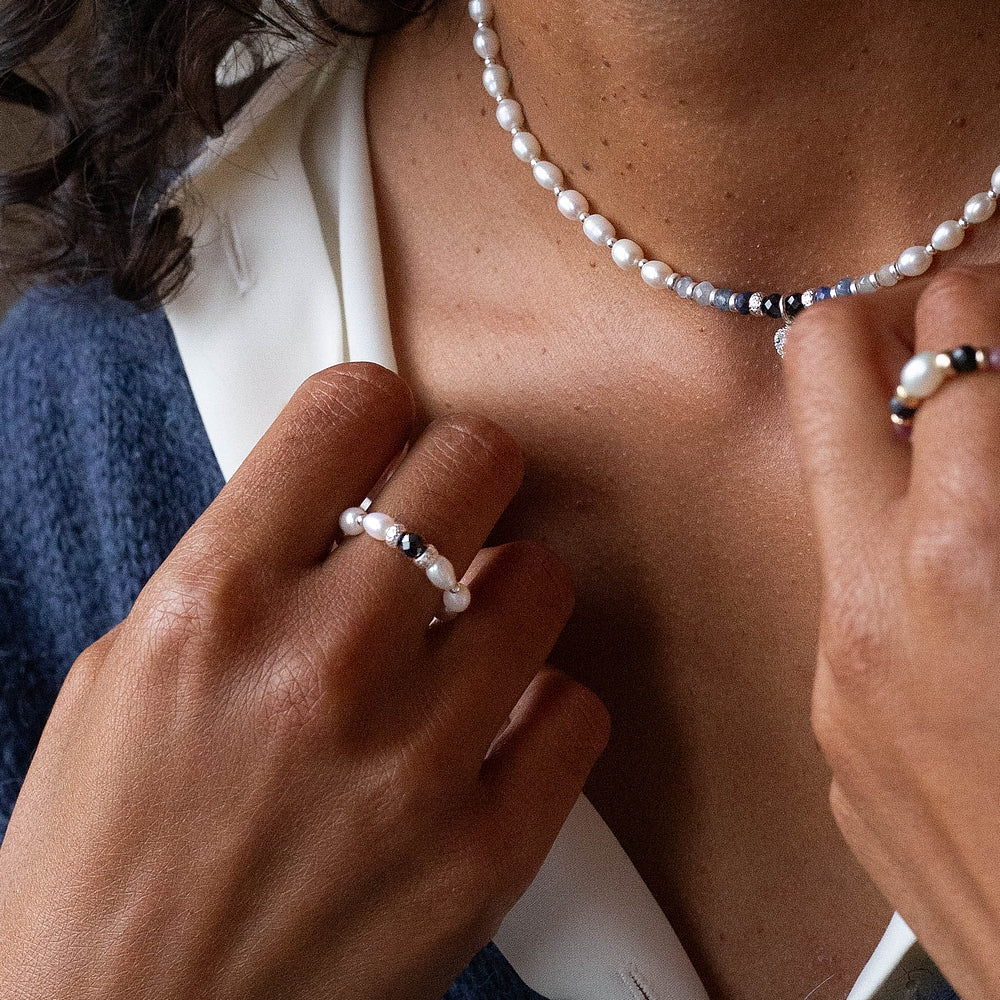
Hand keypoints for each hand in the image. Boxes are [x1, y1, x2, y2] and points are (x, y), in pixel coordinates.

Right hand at [0, 363, 609, 999]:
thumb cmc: (104, 864)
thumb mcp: (127, 675)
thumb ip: (240, 569)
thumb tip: (337, 500)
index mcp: (213, 606)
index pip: (347, 411)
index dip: (378, 403)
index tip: (391, 426)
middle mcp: (319, 668)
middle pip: (471, 466)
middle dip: (463, 473)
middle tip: (452, 509)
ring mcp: (414, 761)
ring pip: (541, 582)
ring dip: (508, 592)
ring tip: (469, 631)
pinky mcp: (483, 851)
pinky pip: (577, 711)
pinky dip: (547, 706)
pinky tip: (498, 725)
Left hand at [784, 265, 999, 999]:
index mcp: (970, 554)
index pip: (953, 332)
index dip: (993, 289)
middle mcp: (870, 606)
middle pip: (818, 363)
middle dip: (895, 324)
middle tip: (966, 339)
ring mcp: (834, 679)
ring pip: (831, 486)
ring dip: (901, 451)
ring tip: (982, 470)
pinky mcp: (834, 742)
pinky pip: (848, 602)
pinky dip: (903, 563)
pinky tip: (977, 603)